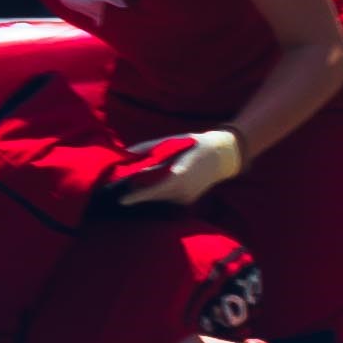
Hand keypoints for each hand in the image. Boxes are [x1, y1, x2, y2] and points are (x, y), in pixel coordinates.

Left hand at [124, 128, 246, 208]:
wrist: (221, 156)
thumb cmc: (191, 145)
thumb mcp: (170, 141)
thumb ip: (147, 149)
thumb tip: (126, 153)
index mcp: (178, 176)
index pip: (153, 190)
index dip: (136, 196)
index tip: (121, 200)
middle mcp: (183, 190)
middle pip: (152, 195)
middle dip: (138, 189)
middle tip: (127, 178)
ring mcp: (186, 198)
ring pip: (159, 198)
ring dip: (148, 190)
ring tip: (147, 174)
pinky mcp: (188, 201)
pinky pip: (167, 199)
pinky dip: (159, 191)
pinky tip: (162, 178)